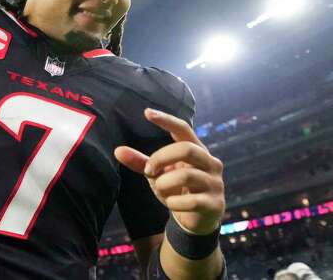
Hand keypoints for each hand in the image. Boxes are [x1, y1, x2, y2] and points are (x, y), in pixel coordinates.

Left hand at [114, 108, 224, 234]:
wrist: (195, 220)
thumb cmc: (176, 189)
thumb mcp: (157, 174)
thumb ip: (140, 162)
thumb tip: (117, 151)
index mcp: (196, 150)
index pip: (183, 129)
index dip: (166, 120)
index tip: (147, 113)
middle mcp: (210, 162)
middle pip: (186, 149)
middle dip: (161, 158)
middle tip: (148, 171)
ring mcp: (215, 183)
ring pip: (187, 176)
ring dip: (164, 184)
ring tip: (160, 190)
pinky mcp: (215, 203)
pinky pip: (191, 201)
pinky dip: (173, 203)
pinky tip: (172, 205)